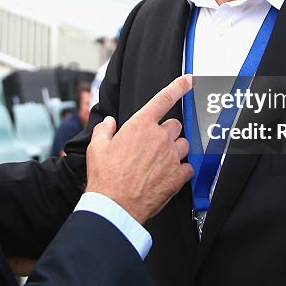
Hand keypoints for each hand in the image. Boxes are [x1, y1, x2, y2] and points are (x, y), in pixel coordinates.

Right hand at [85, 75, 193, 223]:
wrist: (115, 206)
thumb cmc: (105, 177)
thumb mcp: (96, 148)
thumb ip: (104, 130)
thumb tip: (109, 123)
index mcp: (140, 125)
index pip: (164, 99)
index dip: (178, 86)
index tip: (188, 80)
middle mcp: (159, 137)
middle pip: (175, 125)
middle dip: (167, 133)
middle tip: (154, 146)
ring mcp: (171, 156)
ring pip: (185, 145)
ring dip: (176, 150)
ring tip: (160, 162)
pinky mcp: (178, 175)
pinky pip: (189, 167)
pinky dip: (181, 170)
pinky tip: (168, 176)